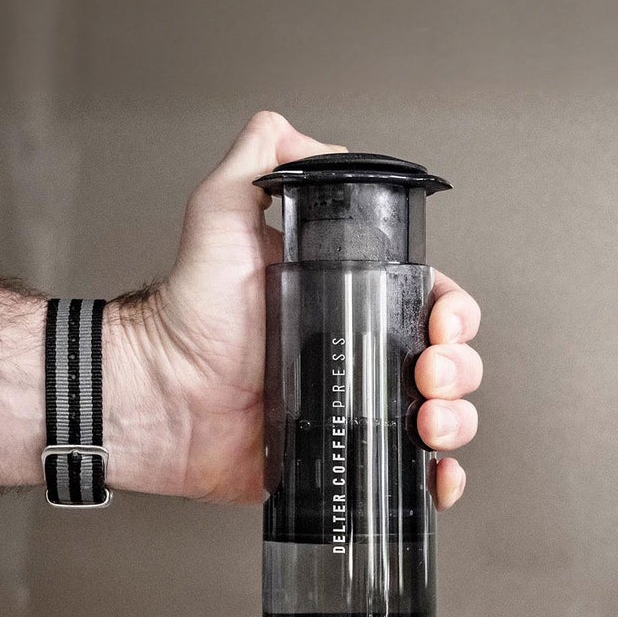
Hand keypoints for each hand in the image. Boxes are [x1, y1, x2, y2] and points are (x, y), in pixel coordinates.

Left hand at [108, 111, 481, 505]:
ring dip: (456, 421)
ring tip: (427, 421)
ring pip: (446, 417)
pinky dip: (440, 481)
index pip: (433, 300)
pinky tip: (436, 475)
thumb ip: (259, 161)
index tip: (439, 321)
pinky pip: (412, 476)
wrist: (158, 396)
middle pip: (452, 361)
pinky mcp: (346, 458)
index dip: (453, 311)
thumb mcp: (221, 212)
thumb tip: (298, 135)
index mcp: (352, 299)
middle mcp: (362, 354)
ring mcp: (359, 408)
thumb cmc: (186, 312)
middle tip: (428, 374)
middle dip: (458, 369)